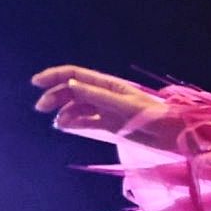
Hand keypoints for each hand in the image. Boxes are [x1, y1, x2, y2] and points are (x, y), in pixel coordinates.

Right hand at [31, 65, 175, 146]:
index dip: (54, 75)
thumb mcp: (125, 106)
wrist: (174, 135)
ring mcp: (107, 110)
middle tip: (41, 108)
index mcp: (109, 85)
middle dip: (55, 96)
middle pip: (72, 91)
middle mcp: (105, 95)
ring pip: (77, 107)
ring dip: (64, 112)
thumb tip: (70, 84)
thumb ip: (98, 96)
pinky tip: (66, 126)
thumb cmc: (155, 117)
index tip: (36, 82)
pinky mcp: (111, 126)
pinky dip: (74, 123)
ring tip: (58, 123)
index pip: (75, 75)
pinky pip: (87, 122)